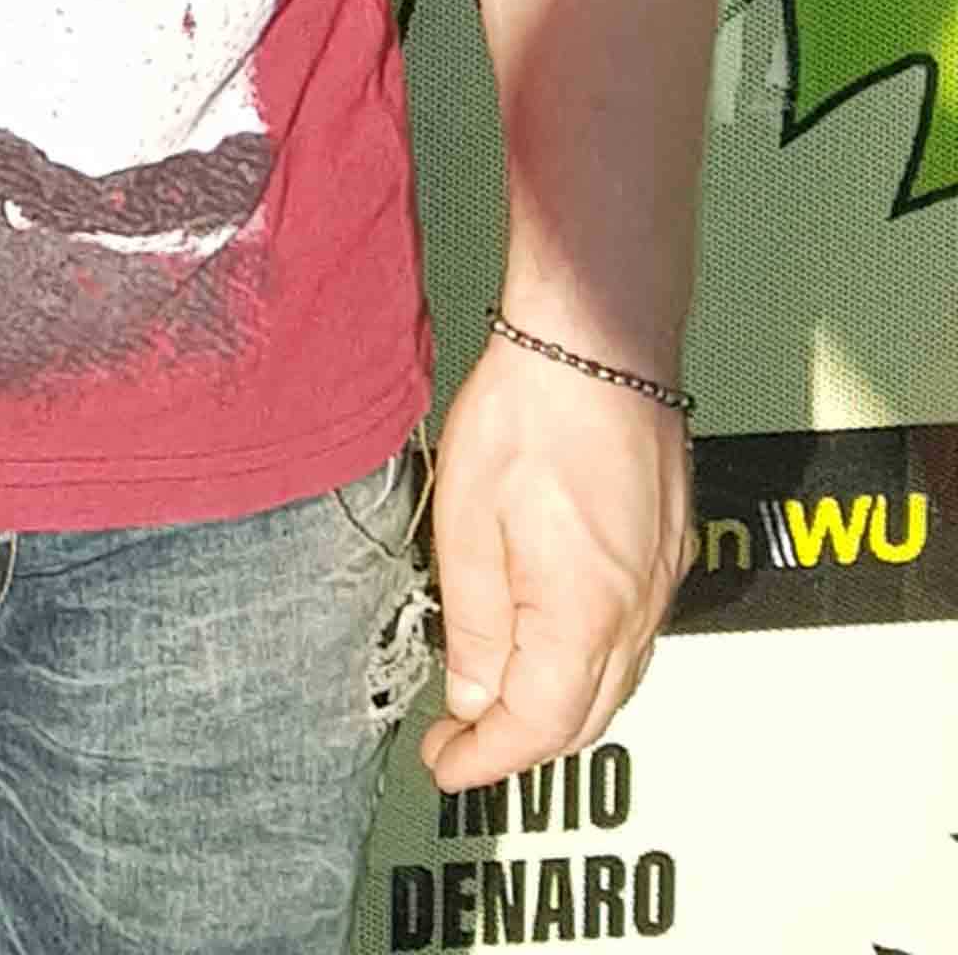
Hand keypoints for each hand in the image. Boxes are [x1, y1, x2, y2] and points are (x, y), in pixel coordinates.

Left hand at [416, 329, 691, 789]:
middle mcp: (637, 611)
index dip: (488, 757)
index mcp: (585, 614)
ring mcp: (660, 585)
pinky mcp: (664, 557)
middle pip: (585, 717)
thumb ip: (476, 623)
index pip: (540, 725)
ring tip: (489, 709)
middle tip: (456, 743)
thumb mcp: (467, 524)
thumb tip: (474, 697)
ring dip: (556, 710)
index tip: (445, 765)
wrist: (599, 345)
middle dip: (520, 744)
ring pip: (614, 684)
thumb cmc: (530, 415)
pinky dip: (585, 668)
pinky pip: (630, 642)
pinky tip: (546, 655)